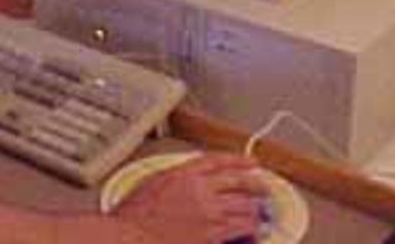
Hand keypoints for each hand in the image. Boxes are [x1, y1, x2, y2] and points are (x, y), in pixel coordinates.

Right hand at [114, 152, 268, 243]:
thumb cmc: (135, 214)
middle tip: (263, 187)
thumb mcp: (153, 182)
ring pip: (244, 206)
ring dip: (255, 209)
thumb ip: (177, 177)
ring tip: (260, 212)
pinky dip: (251, 229)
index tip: (249, 162)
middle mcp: (199, 190)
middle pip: (238, 182)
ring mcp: (208, 212)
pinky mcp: (212, 234)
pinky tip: (255, 230)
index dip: (238, 160)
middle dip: (255, 184)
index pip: (218, 160)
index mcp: (182, 173)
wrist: (132, 235)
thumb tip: (192, 178)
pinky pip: (241, 228)